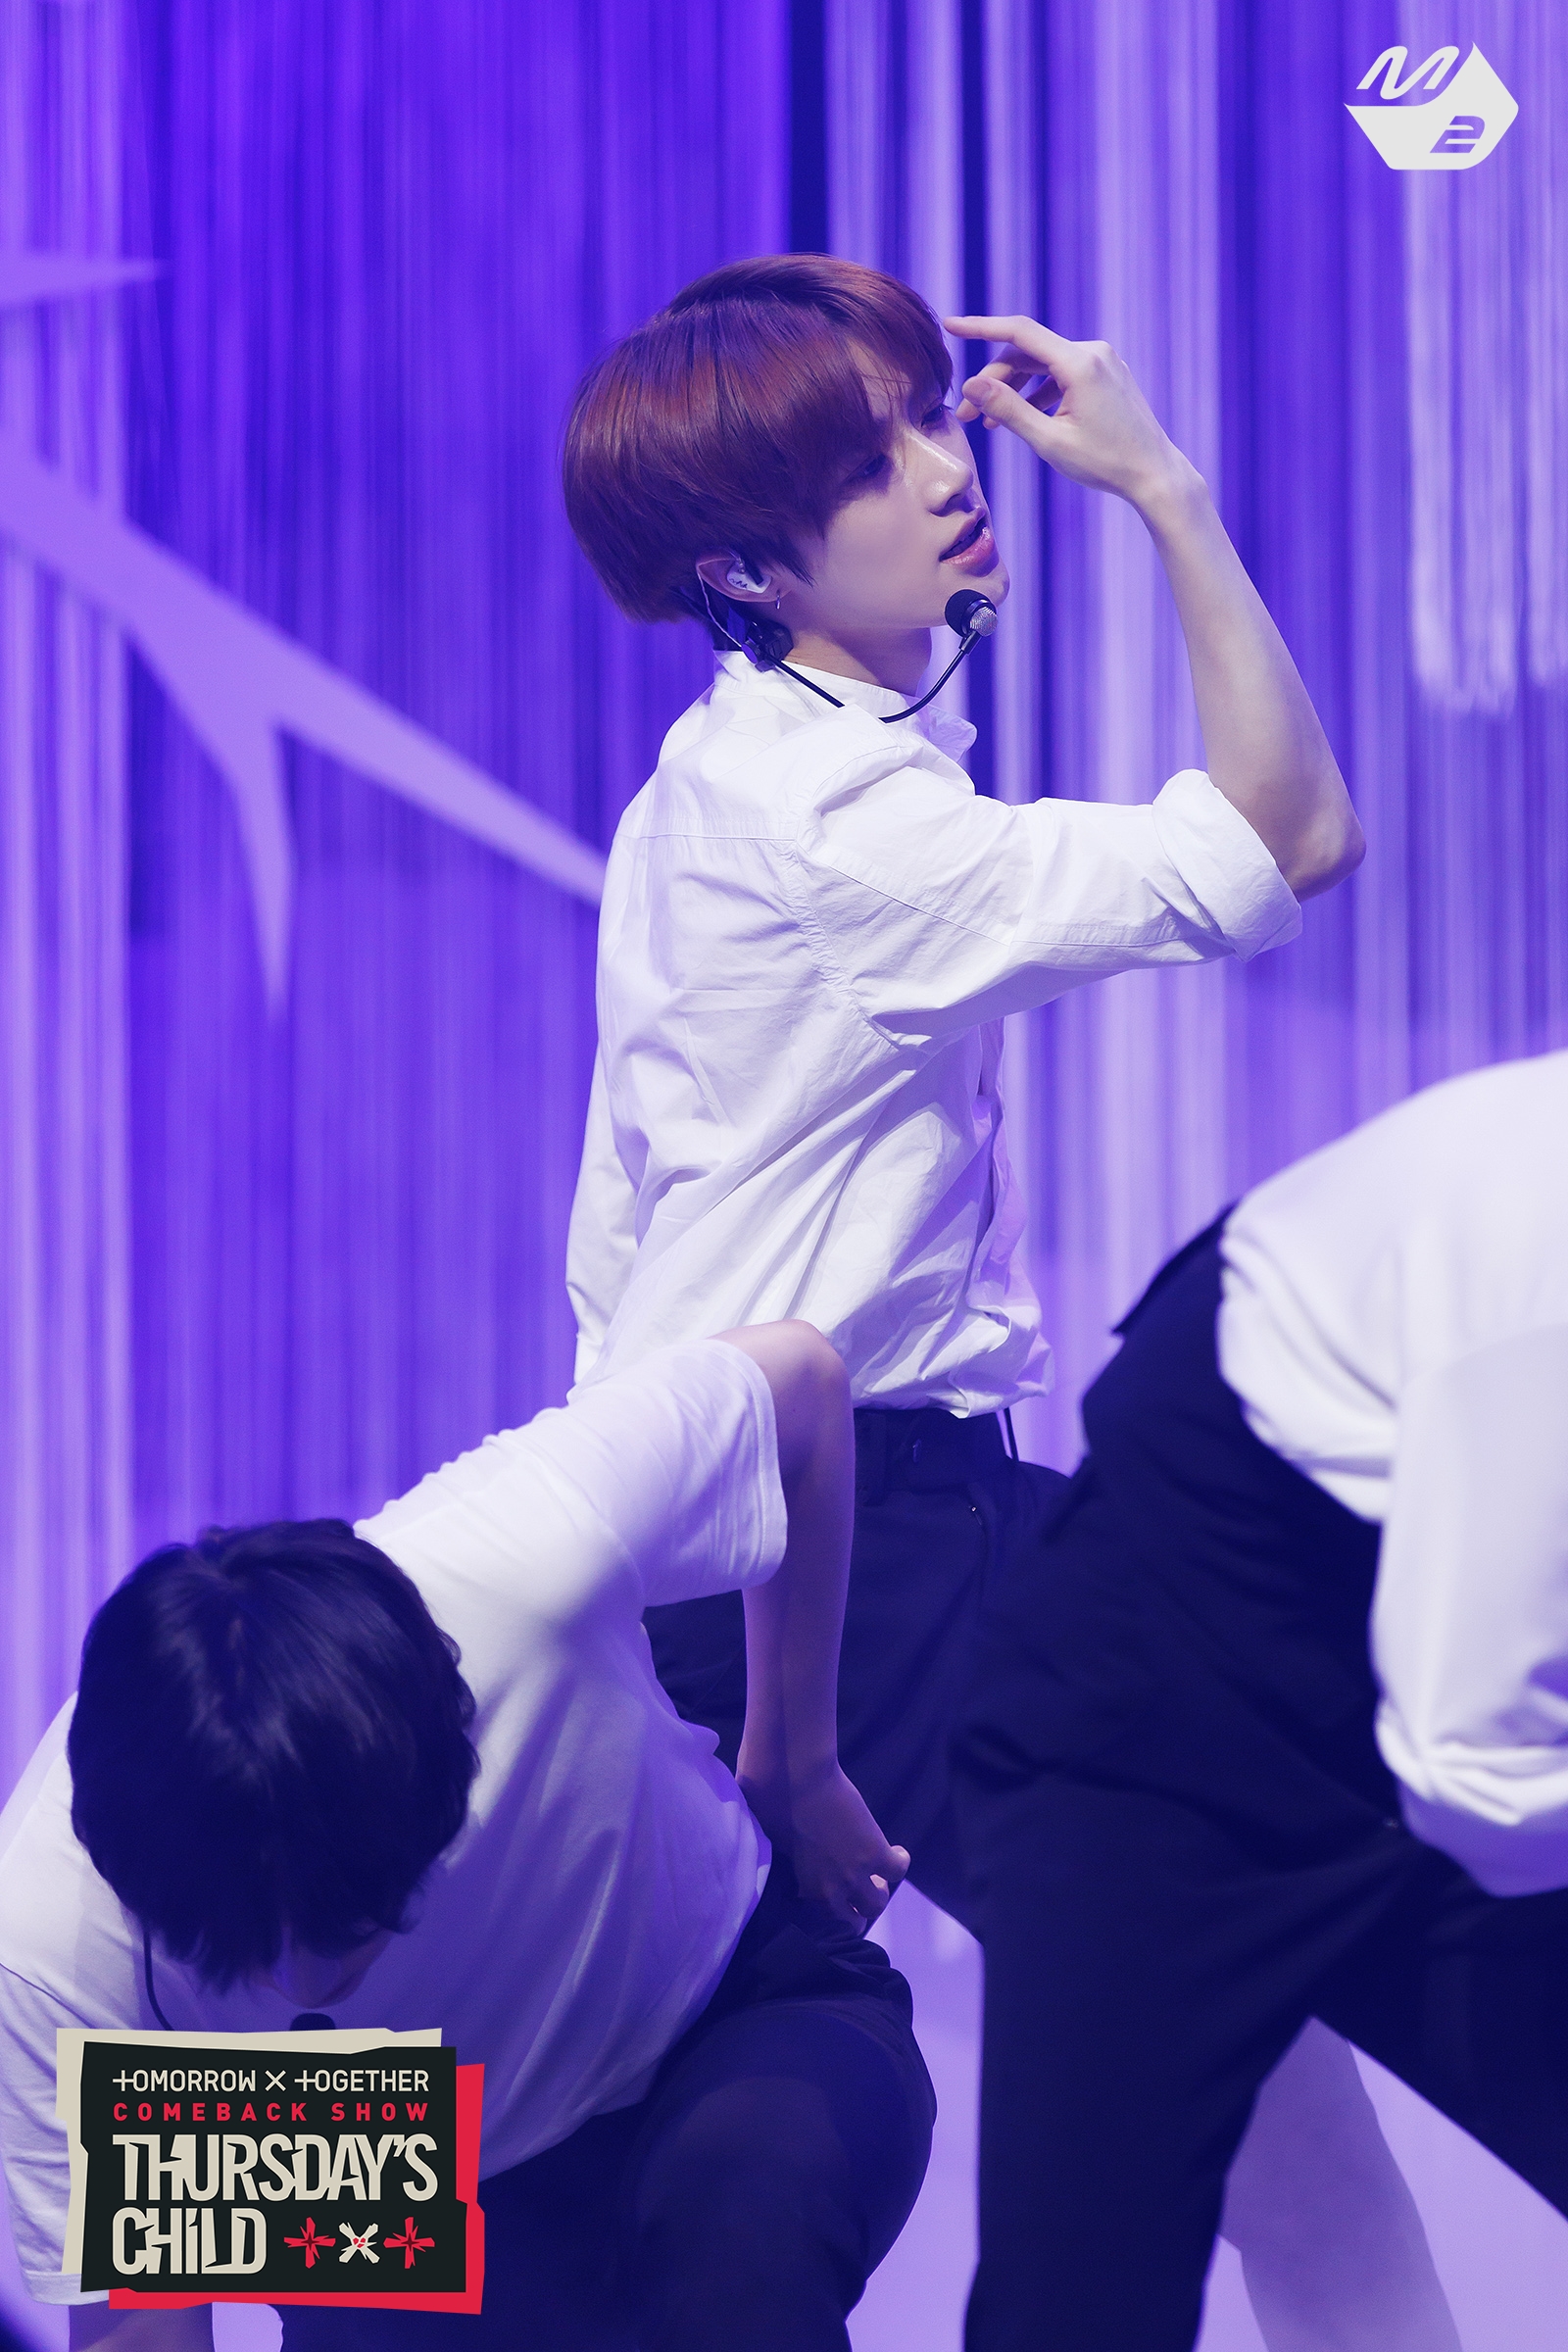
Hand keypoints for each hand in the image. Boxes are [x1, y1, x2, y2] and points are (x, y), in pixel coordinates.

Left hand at [737, 1754, 909, 1932]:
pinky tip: (895, 1850)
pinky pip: (897, 1871)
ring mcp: (853, 1874)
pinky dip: (899, 1861)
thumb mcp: (773, 1845)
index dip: (833, 1910)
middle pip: (853, 1922)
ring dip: (879, 1890)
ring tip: (879, 1873)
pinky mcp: (874, 1854)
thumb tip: (783, 1859)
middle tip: (860, 1887)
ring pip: (876, 1904)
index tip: (837, 1898)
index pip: (823, 1920)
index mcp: (802, 1888)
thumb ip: (783, 1861)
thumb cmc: (770, 1802)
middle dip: (858, 1908)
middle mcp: (828, 1890)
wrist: (794, 1777)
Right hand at [944, 314, 1197, 513]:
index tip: (950, 325)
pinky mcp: (1107, 374)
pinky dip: (1039, 391)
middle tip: (967, 416)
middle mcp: (1093, 352)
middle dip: (994, 380)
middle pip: (1027, 353)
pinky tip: (1026, 418)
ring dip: (1015, 389)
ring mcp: (1103, 361)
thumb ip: (1008, 410)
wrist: (1155, 473)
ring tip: (990, 423)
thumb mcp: (1049, 442)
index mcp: (1079, 363)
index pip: (1019, 333)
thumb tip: (971, 385)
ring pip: (1044, 364)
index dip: (979, 327)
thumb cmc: (1105, 463)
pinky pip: (1063, 373)